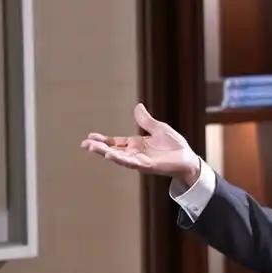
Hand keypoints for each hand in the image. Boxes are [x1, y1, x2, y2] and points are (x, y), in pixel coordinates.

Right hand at [80, 103, 201, 185]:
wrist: (187, 158)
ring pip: (119, 157)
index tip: (90, 136)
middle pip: (113, 150)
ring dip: (105, 153)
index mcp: (136, 144)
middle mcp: (135, 154)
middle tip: (84, 144)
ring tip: (93, 148)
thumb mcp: (158, 128)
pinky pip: (131, 163)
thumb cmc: (174, 146)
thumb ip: (146, 120)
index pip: (116, 142)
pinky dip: (120, 159)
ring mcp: (140, 161)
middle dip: (99, 148)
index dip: (103, 140)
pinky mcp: (147, 166)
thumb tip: (137, 106)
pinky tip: (110, 155)